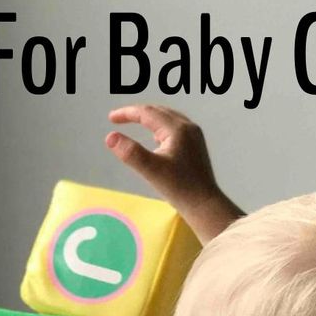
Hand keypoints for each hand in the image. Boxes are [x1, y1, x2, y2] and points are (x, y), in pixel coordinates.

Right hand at [105, 105, 242, 242]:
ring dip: (149, 118)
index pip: (147, 113)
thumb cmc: (179, 189)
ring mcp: (194, 135)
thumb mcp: (151, 171)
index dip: (127, 113)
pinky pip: (174, 128)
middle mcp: (188, 127)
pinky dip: (160, 127)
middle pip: (158, 111)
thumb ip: (130, 153)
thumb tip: (110, 137)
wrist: (204, 204)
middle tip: (118, 119)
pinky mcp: (196, 145)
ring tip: (134, 123)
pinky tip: (156, 138)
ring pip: (167, 118)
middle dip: (137, 113)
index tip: (111, 118)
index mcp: (177, 129)